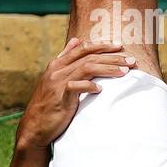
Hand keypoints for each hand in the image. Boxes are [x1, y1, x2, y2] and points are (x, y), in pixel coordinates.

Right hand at [16, 39, 132, 148]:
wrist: (35, 127)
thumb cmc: (50, 103)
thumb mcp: (56, 78)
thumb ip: (66, 58)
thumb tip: (76, 40)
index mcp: (57, 64)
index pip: (83, 48)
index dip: (102, 46)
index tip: (120, 47)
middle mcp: (57, 70)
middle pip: (88, 57)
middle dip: (112, 57)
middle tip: (131, 60)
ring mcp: (57, 83)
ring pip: (86, 68)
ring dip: (108, 69)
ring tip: (124, 72)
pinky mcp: (59, 98)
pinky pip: (76, 87)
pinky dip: (89, 86)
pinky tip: (101, 89)